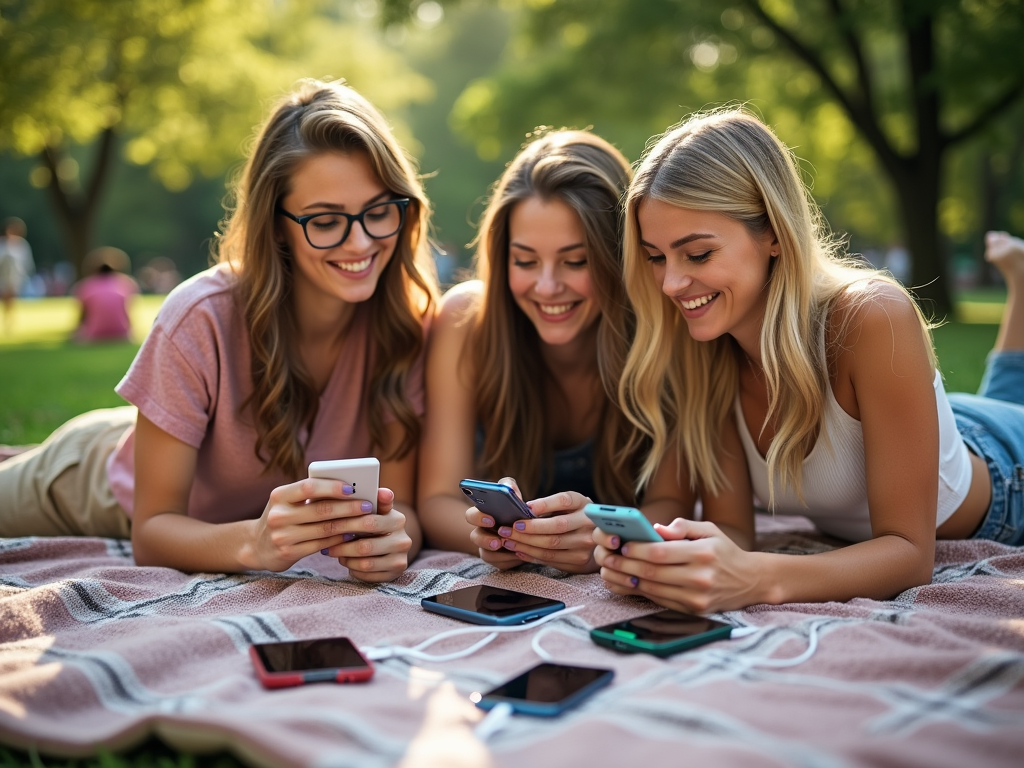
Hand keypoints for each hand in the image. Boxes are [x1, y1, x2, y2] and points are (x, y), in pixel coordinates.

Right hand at [248, 478, 376, 571]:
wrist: (257, 546)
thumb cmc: (283, 517)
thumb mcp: (288, 502)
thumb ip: (310, 495)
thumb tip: (349, 488)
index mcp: (280, 495)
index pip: (309, 487)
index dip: (332, 487)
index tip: (352, 488)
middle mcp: (279, 515)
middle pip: (322, 510)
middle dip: (349, 507)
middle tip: (368, 505)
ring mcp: (282, 535)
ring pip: (325, 529)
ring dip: (349, 524)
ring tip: (365, 520)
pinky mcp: (288, 552)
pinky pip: (321, 545)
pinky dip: (339, 540)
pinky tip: (351, 535)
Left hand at [320, 488, 413, 581]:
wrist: (389, 547)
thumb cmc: (372, 524)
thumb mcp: (373, 510)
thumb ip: (369, 500)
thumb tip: (371, 490)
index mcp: (397, 519)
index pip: (369, 521)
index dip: (347, 522)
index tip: (329, 521)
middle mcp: (403, 539)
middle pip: (365, 545)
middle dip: (341, 543)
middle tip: (324, 539)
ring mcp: (400, 558)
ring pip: (365, 562)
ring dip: (345, 557)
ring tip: (333, 551)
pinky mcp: (395, 573)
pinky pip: (367, 574)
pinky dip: (352, 568)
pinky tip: (345, 560)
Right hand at [465, 476, 524, 568]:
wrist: (530, 529)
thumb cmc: (517, 510)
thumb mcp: (515, 497)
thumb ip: (509, 487)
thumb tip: (508, 487)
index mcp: (483, 515)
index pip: (471, 515)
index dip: (478, 518)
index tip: (491, 518)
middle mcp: (481, 532)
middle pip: (474, 537)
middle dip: (484, 539)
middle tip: (498, 541)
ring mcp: (487, 548)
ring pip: (485, 553)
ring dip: (498, 553)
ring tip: (512, 550)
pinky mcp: (497, 560)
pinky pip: (499, 563)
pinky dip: (510, 560)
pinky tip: (520, 556)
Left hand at [468, 477, 597, 573]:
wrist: (596, 541)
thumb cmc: (572, 516)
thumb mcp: (568, 505)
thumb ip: (549, 504)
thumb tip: (521, 508)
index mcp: (583, 504)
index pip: (564, 501)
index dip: (545, 504)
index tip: (525, 507)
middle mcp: (588, 524)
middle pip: (556, 526)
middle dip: (528, 528)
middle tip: (507, 528)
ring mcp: (585, 545)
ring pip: (551, 546)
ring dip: (525, 544)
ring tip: (508, 540)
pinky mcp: (580, 562)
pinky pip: (551, 560)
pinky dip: (531, 555)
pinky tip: (519, 550)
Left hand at [594, 518, 763, 612]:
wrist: (750, 581)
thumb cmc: (724, 552)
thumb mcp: (710, 530)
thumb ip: (683, 526)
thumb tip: (656, 528)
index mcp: (703, 554)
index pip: (660, 552)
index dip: (636, 549)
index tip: (621, 544)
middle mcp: (700, 578)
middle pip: (652, 572)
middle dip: (625, 565)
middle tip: (608, 558)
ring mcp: (696, 597)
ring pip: (653, 589)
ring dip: (627, 580)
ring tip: (611, 570)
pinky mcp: (693, 610)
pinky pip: (660, 600)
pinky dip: (641, 592)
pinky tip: (627, 583)